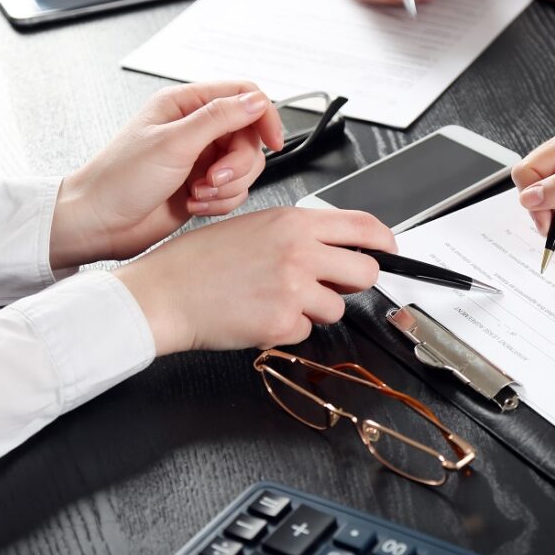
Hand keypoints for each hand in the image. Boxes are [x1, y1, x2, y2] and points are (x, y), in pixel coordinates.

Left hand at [50, 82, 284, 268]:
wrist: (99, 224)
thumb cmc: (119, 180)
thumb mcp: (174, 142)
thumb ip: (219, 118)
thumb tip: (255, 101)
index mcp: (185, 105)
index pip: (243, 96)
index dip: (264, 116)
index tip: (273, 141)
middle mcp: (196, 129)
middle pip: (249, 137)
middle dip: (238, 164)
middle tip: (214, 177)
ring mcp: (201, 159)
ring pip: (246, 167)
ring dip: (228, 186)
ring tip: (198, 192)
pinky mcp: (203, 186)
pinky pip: (235, 191)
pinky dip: (220, 202)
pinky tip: (194, 203)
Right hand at [114, 207, 396, 355]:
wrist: (163, 293)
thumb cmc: (199, 262)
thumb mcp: (254, 227)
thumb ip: (299, 234)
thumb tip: (335, 247)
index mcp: (293, 222)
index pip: (363, 226)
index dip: (385, 242)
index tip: (390, 250)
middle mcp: (299, 252)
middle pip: (366, 272)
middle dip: (354, 283)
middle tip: (332, 286)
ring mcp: (293, 288)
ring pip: (337, 308)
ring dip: (314, 310)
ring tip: (275, 299)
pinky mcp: (282, 323)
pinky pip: (306, 331)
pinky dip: (288, 329)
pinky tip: (259, 315)